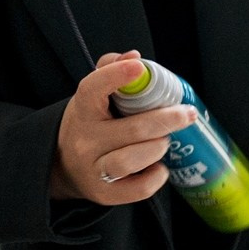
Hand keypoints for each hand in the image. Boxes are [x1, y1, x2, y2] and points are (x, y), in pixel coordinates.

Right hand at [50, 52, 191, 205]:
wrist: (62, 167)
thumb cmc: (90, 125)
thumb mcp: (92, 98)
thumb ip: (109, 71)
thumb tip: (134, 56)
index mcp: (82, 111)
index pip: (91, 90)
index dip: (114, 77)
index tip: (137, 67)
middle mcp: (84, 141)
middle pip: (131, 130)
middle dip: (166, 120)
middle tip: (186, 114)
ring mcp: (93, 170)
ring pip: (130, 160)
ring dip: (157, 149)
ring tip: (164, 142)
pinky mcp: (104, 193)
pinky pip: (138, 189)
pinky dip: (155, 177)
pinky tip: (158, 167)